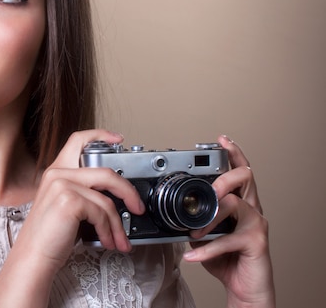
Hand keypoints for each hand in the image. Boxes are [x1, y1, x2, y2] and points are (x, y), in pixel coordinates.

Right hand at [0, 129, 144, 307]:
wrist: (33, 256)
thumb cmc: (49, 237)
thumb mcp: (66, 206)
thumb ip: (85, 192)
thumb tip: (116, 196)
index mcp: (56, 171)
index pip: (78, 140)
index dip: (100, 135)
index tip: (117, 139)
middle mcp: (57, 173)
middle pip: (106, 171)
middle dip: (128, 192)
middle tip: (137, 207)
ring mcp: (62, 184)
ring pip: (107, 199)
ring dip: (118, 224)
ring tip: (119, 239)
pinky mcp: (69, 200)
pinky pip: (102, 212)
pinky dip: (109, 230)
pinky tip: (107, 241)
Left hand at [184, 135, 274, 306]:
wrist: (243, 287)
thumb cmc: (227, 258)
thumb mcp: (205, 234)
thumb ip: (195, 218)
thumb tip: (171, 211)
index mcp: (240, 202)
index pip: (240, 171)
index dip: (233, 153)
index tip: (222, 140)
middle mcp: (252, 209)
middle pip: (245, 177)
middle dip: (222, 178)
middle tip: (208, 191)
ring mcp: (256, 224)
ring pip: (235, 204)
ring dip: (209, 218)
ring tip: (193, 233)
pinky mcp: (256, 242)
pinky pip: (228, 239)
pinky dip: (207, 249)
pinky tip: (192, 256)